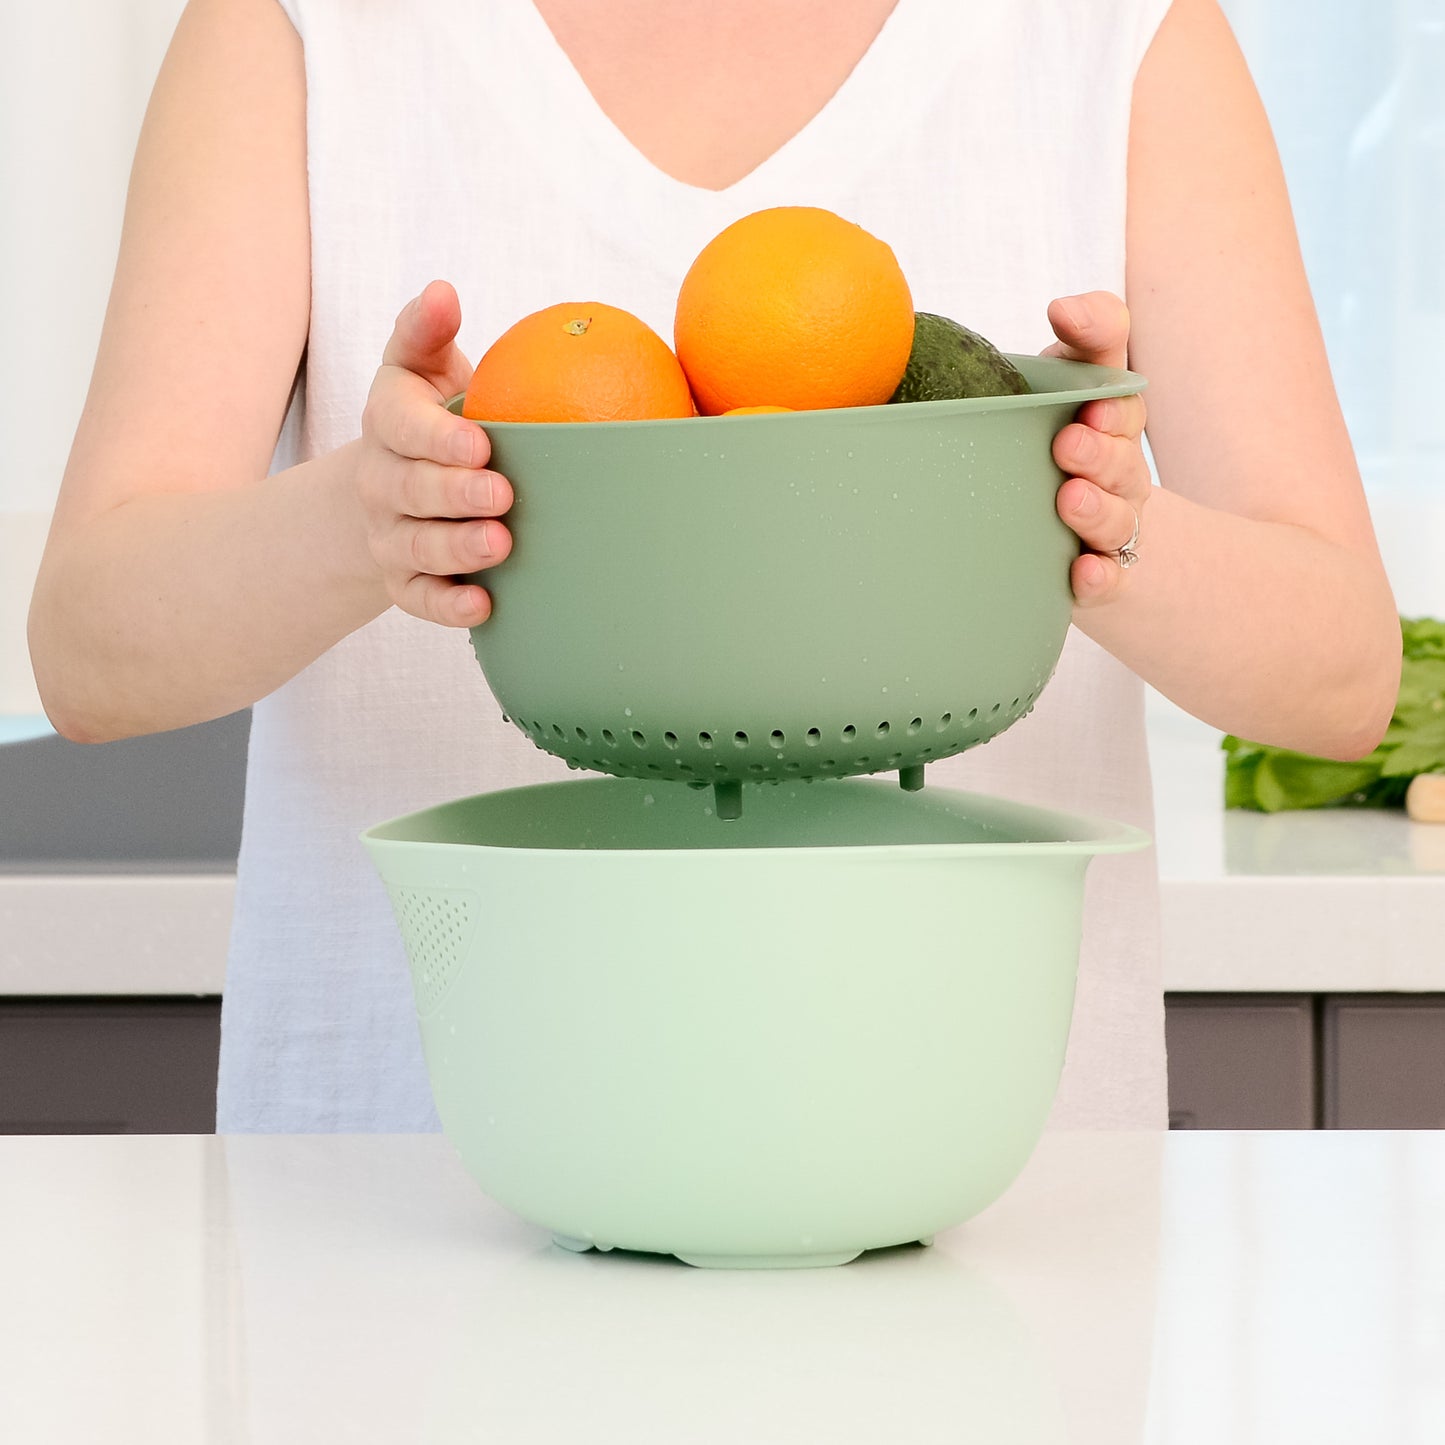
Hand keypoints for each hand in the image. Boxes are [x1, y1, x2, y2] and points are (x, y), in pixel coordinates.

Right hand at [356, 280, 512, 625]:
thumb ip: (427, 331)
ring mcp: (390, 535)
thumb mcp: (421, 368)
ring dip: (457, 550)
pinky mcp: (404, 581)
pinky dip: (448, 608)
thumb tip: (443, 291)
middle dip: (454, 495)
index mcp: (390, 422)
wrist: (393, 490)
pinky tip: (485, 606)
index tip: (481, 444)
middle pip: (409, 491)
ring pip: (416, 549)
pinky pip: (419, 600)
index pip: (401, 426)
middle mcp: (382, 481)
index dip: (437, 439)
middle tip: (503, 495)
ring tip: (501, 544)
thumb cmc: (431, 417)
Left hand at [1042, 292, 1150, 605]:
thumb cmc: (1063, 446)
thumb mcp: (1074, 383)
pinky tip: (1084, 573)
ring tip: (1069, 499)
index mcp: (1112, 426)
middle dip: (1101, 453)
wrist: (1088, 541)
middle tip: (1070, 443)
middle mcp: (1117, 476)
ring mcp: (1109, 528)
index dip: (1112, 402)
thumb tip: (1064, 306)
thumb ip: (1084, 339)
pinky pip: (1108, 580)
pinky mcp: (1100, 577)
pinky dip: (1100, 577)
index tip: (1091, 401)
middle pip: (1121, 465)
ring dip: (1096, 510)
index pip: (1123, 404)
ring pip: (1115, 520)